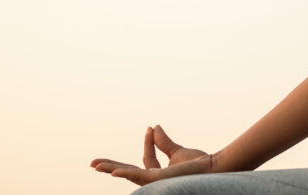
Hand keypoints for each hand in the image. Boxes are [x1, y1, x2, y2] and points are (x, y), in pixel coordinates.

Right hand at [91, 125, 214, 185]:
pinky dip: (126, 174)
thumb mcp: (178, 151)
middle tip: (94, 163)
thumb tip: (154, 127)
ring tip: (96, 166)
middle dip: (111, 166)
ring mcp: (155, 181)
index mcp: (160, 173)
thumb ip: (164, 142)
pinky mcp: (158, 179)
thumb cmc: (200, 164)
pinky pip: (139, 177)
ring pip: (129, 175)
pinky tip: (113, 172)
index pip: (147, 158)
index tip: (151, 127)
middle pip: (128, 172)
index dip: (147, 143)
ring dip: (111, 169)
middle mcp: (155, 179)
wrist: (212, 167)